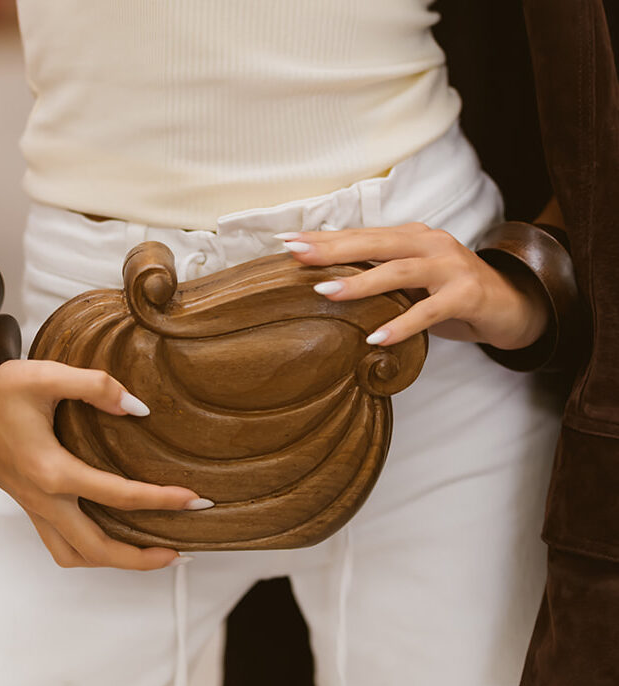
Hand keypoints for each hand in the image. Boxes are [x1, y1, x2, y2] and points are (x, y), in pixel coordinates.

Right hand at [0, 359, 211, 569]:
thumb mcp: (46, 375)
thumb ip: (96, 386)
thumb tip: (138, 409)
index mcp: (51, 471)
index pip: (120, 496)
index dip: (162, 499)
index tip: (195, 499)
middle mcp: (43, 499)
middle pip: (99, 549)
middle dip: (143, 558)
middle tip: (181, 553)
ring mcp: (33, 507)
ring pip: (76, 556)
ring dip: (114, 563)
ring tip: (150, 555)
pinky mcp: (28, 505)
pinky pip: (59, 546)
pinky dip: (88, 553)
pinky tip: (109, 540)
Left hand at [277, 223, 549, 348]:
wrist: (509, 305)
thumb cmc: (449, 293)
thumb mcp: (411, 281)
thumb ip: (379, 276)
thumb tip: (326, 284)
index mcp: (412, 237)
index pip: (362, 234)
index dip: (325, 238)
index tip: (287, 242)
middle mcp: (430, 244)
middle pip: (375, 242)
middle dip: (333, 248)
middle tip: (296, 255)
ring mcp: (451, 267)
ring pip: (399, 270)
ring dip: (361, 282)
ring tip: (326, 293)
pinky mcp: (467, 295)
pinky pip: (429, 311)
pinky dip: (401, 324)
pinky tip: (375, 338)